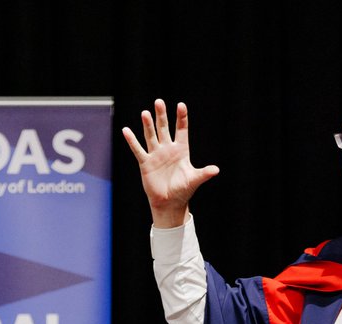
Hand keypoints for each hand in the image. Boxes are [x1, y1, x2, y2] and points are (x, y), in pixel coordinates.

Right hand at [122, 99, 219, 227]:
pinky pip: (138, 150)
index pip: (182, 130)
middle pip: (164, 128)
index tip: (181, 105)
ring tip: (145, 113)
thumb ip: (204, 173)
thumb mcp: (194, 180)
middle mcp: (168, 149)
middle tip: (159, 102)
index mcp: (181, 150)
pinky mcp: (146, 163)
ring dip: (148, 125)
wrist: (169, 203)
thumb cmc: (183, 191)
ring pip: (151, 136)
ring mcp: (156, 155)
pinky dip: (132, 141)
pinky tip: (126, 131)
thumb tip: (216, 170)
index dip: (181, 118)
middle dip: (161, 116)